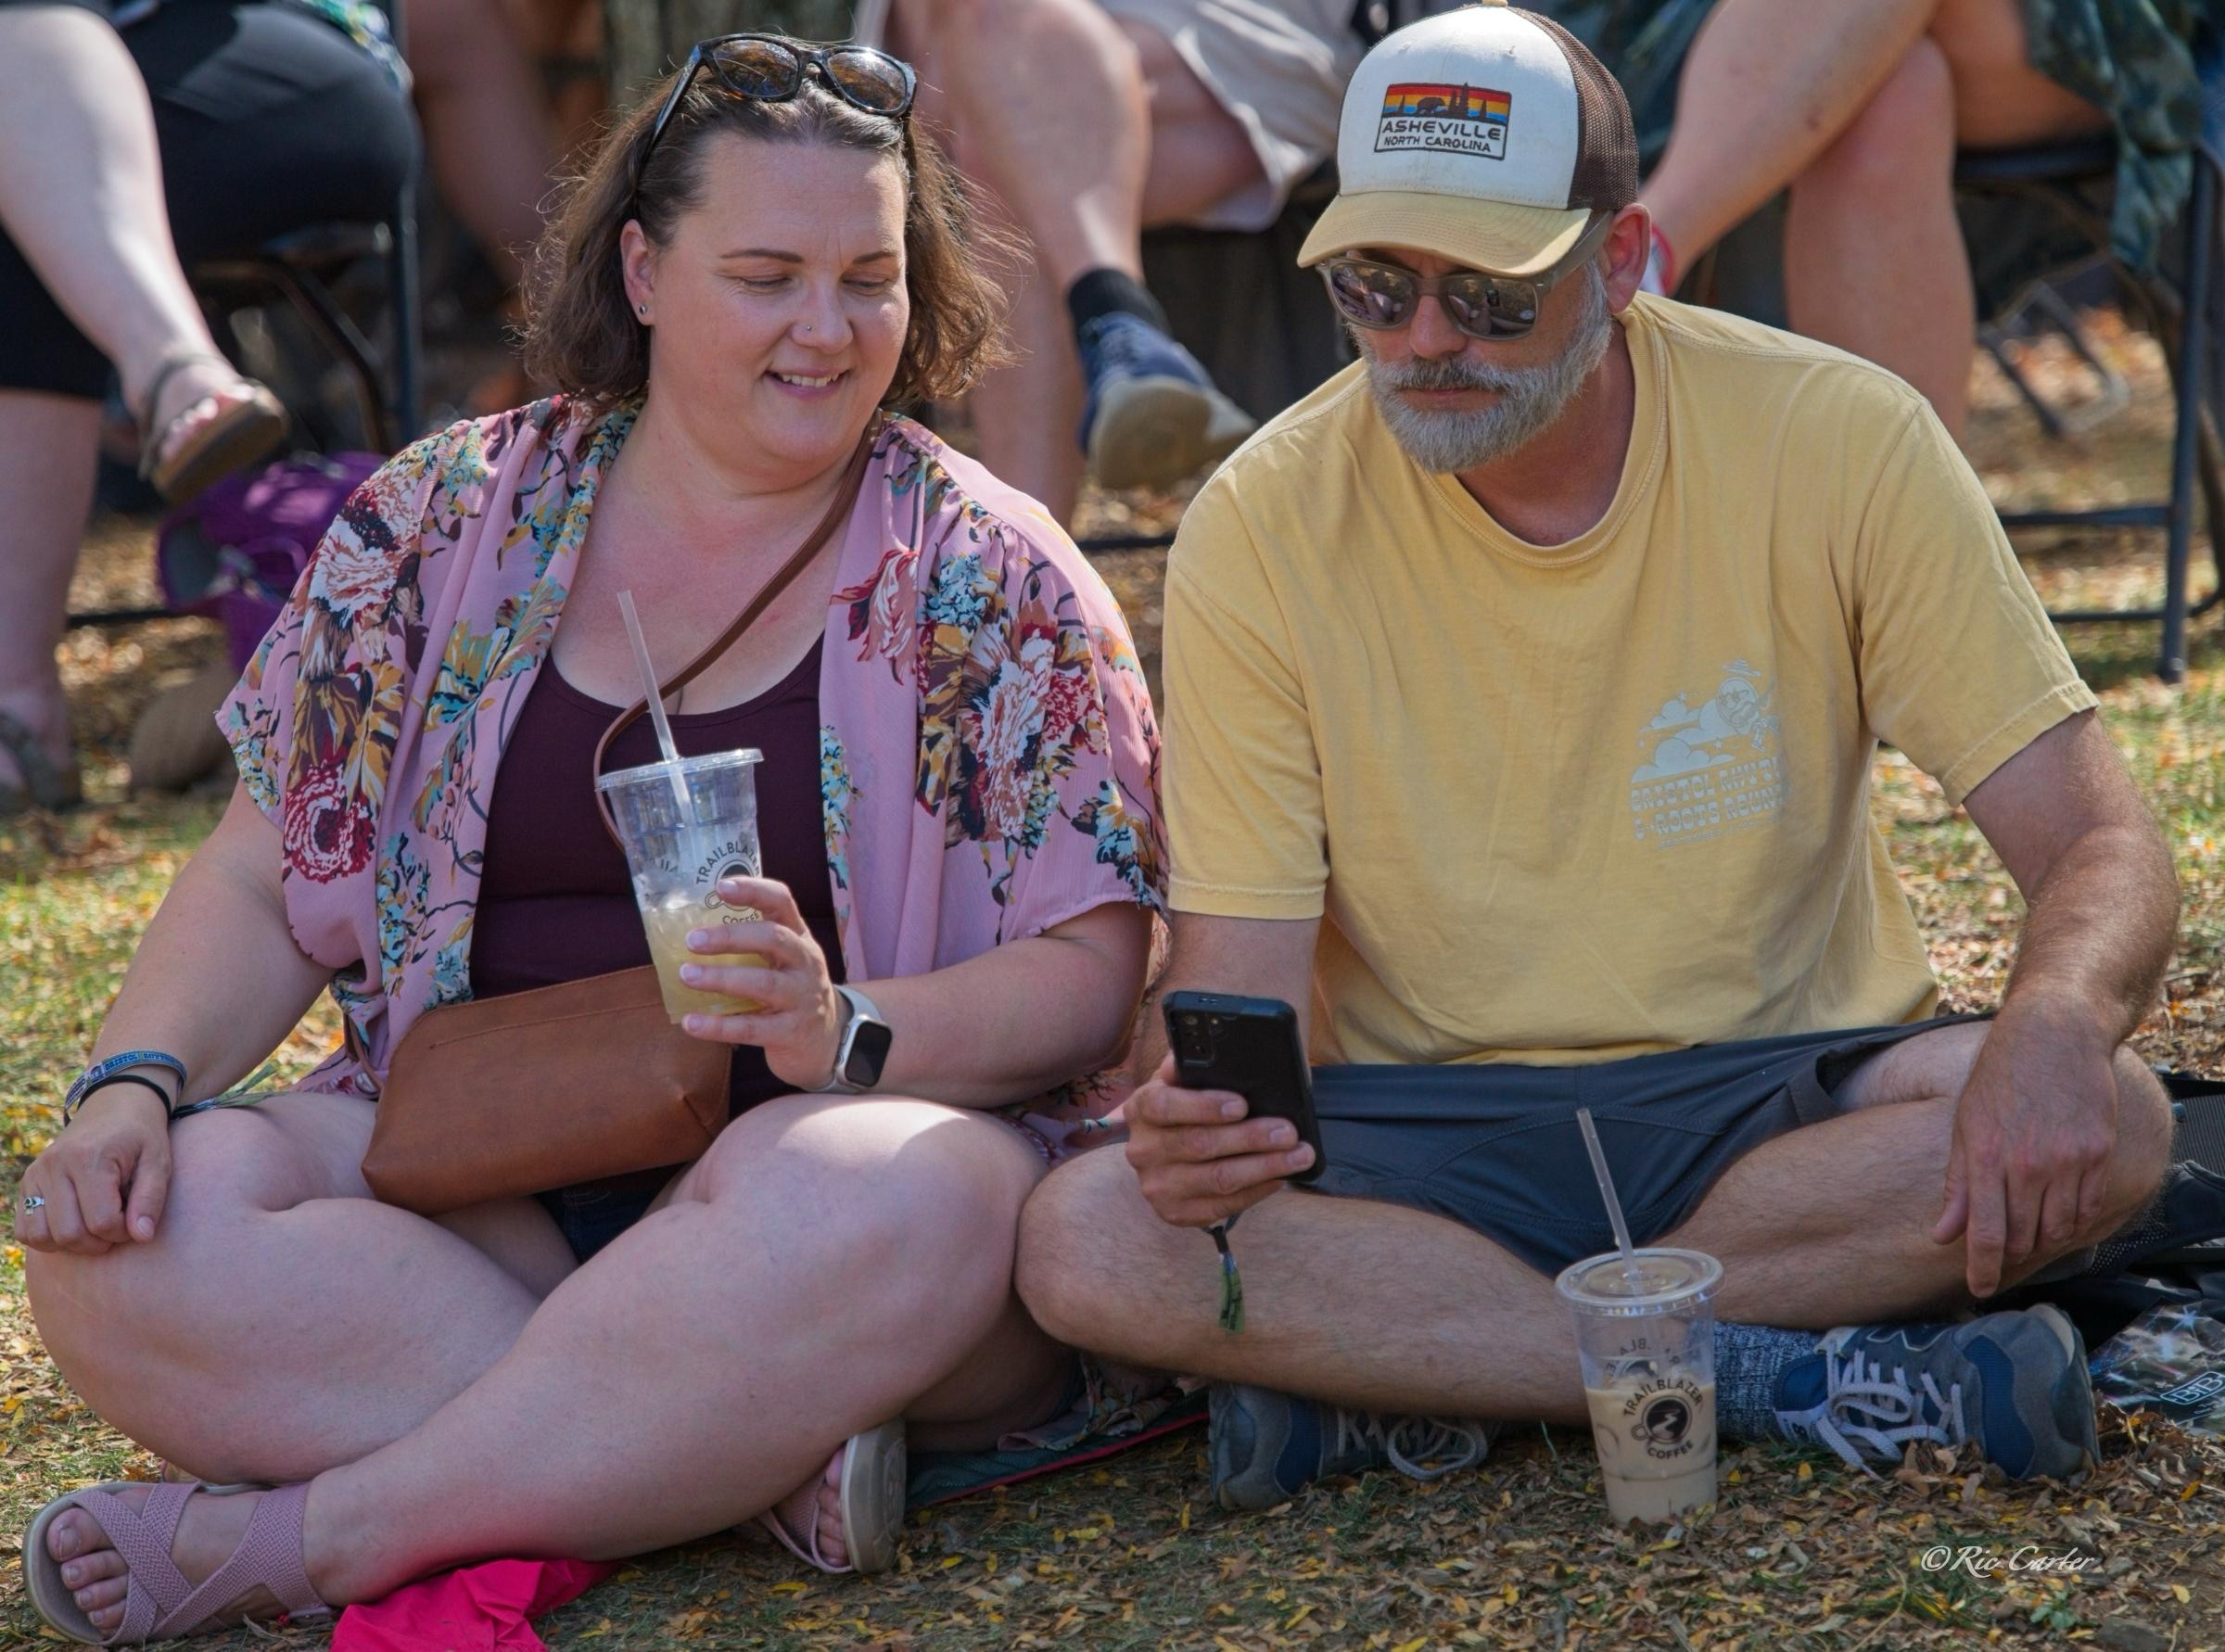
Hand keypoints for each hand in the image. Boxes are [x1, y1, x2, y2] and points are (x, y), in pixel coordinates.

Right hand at [16, 1084, 172, 1254]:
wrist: (114, 1107)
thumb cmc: (140, 1137)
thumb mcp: (158, 1161)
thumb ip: (151, 1198)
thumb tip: (141, 1237)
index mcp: (88, 1158)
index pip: (101, 1222)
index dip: (123, 1232)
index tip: (135, 1219)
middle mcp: (54, 1166)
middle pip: (69, 1233)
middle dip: (98, 1242)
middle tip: (117, 1226)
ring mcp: (35, 1174)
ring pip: (42, 1237)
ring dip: (72, 1244)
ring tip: (95, 1226)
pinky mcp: (26, 1183)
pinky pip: (25, 1230)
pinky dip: (48, 1238)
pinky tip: (73, 1224)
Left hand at [677, 876, 844, 1090]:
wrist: (827, 1039)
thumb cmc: (792, 991)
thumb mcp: (784, 960)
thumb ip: (752, 945)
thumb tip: (689, 933)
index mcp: (799, 938)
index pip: (782, 902)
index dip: (754, 891)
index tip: (721, 887)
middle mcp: (805, 963)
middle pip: (774, 939)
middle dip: (731, 937)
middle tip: (692, 940)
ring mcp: (802, 998)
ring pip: (763, 984)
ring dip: (721, 978)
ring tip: (686, 975)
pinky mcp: (792, 1032)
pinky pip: (751, 1028)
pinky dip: (718, 1026)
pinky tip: (692, 1022)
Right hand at [1124, 1054, 1315, 1226]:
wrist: (1167, 1151)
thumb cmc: (1187, 1108)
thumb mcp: (1184, 1081)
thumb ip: (1193, 1064)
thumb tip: (1206, 1044)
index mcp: (1141, 1107)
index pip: (1165, 1106)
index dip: (1204, 1106)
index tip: (1242, 1105)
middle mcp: (1142, 1149)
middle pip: (1199, 1145)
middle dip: (1250, 1137)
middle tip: (1288, 1132)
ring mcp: (1157, 1186)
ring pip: (1217, 1179)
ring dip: (1264, 1167)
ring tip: (1298, 1156)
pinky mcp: (1174, 1213)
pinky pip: (1222, 1207)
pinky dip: (1256, 1192)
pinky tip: (1279, 1178)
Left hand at [1933, 1005, 2119, 1297]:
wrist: (2054, 1035)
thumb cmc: (2000, 1077)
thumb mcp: (1965, 1125)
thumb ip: (1957, 1185)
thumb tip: (1943, 1235)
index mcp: (1986, 1157)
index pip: (1986, 1233)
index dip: (1982, 1269)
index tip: (1979, 1290)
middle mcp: (2028, 1164)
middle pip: (2023, 1237)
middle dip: (2010, 1254)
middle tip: (2001, 1256)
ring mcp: (2068, 1161)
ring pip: (2058, 1230)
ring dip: (2041, 1241)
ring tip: (2028, 1235)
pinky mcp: (2099, 1154)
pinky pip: (2087, 1209)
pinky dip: (2072, 1223)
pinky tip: (2058, 1218)